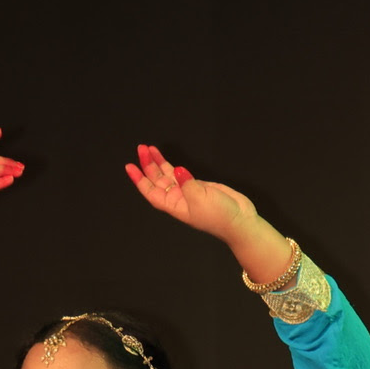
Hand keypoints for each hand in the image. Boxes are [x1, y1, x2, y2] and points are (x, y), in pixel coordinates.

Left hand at [124, 143, 255, 242]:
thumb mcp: (200, 199)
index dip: (139, 179)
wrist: (240, 220)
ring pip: (168, 176)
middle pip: (157, 181)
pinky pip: (180, 174)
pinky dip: (172, 166)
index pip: (151, 192)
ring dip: (158, 163)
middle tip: (142, 148)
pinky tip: (165, 158)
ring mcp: (188, 192)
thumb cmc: (219, 216)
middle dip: (148, 165)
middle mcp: (178, 198)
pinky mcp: (198, 186)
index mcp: (174, 205)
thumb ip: (187, 183)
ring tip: (150, 148)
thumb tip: (176, 169)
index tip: (129, 166)